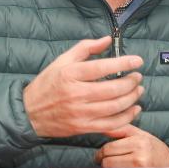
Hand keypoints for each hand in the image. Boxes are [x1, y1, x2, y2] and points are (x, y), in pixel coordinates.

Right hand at [23, 36, 144, 137]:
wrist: (29, 113)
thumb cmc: (47, 84)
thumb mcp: (62, 60)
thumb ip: (86, 48)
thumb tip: (108, 40)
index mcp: (70, 74)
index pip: (102, 67)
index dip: (124, 63)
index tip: (137, 60)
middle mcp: (76, 94)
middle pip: (112, 89)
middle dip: (131, 82)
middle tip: (138, 77)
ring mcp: (80, 113)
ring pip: (115, 107)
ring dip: (132, 98)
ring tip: (138, 90)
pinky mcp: (83, 127)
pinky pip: (111, 124)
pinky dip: (127, 117)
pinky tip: (134, 109)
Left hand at [95, 124, 168, 167]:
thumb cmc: (151, 146)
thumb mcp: (138, 133)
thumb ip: (120, 129)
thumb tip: (101, 127)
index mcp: (138, 142)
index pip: (108, 149)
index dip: (101, 152)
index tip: (101, 154)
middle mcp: (140, 157)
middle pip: (107, 162)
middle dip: (104, 161)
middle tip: (108, 160)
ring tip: (117, 165)